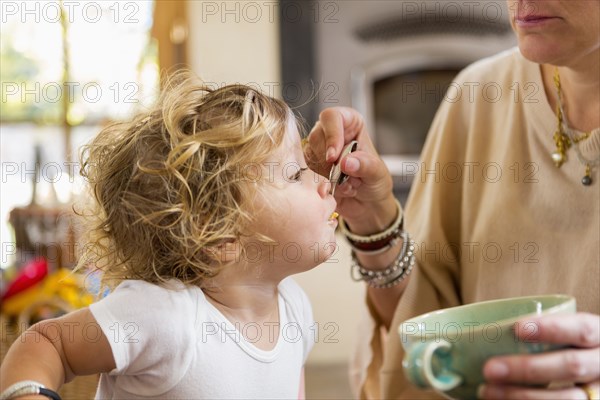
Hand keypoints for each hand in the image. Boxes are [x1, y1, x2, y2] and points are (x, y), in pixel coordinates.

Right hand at [304, 107, 394, 231]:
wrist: (367, 206)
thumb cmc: (375, 182)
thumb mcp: (378, 173)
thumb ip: (365, 165)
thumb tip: (345, 162)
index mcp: (349, 124)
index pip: (332, 117)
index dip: (331, 135)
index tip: (334, 157)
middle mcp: (330, 134)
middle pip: (316, 137)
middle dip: (329, 162)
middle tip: (346, 176)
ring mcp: (317, 152)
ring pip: (309, 158)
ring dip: (328, 177)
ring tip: (348, 185)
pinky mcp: (309, 170)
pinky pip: (306, 175)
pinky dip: (322, 186)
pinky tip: (337, 191)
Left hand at [479, 312, 599, 398]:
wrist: (593, 372)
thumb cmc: (567, 347)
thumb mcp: (566, 335)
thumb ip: (538, 332)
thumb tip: (481, 332)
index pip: (582, 329)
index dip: (552, 329)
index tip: (517, 328)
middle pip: (571, 367)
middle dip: (527, 368)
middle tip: (489, 368)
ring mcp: (598, 393)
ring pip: (567, 399)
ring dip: (521, 396)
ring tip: (486, 391)